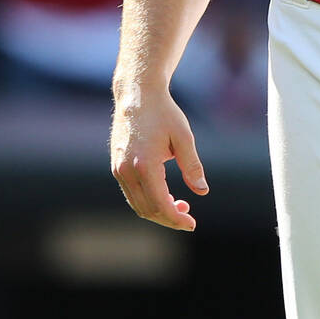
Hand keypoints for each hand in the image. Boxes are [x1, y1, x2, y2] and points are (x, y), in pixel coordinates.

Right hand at [111, 85, 208, 230]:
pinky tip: (165, 195)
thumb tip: (202, 191)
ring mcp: (119, 169)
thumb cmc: (164, 113)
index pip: (160, 204)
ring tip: (180, 206)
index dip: (176, 219)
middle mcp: (127, 170)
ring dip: (157, 211)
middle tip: (188, 218)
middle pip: (147, 209)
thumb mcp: (183, 137)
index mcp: (144, 165)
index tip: (191, 224)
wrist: (137, 94)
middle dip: (168, 219)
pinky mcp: (117, 166)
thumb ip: (192, 166)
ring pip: (137, 204)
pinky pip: (131, 193)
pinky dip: (147, 200)